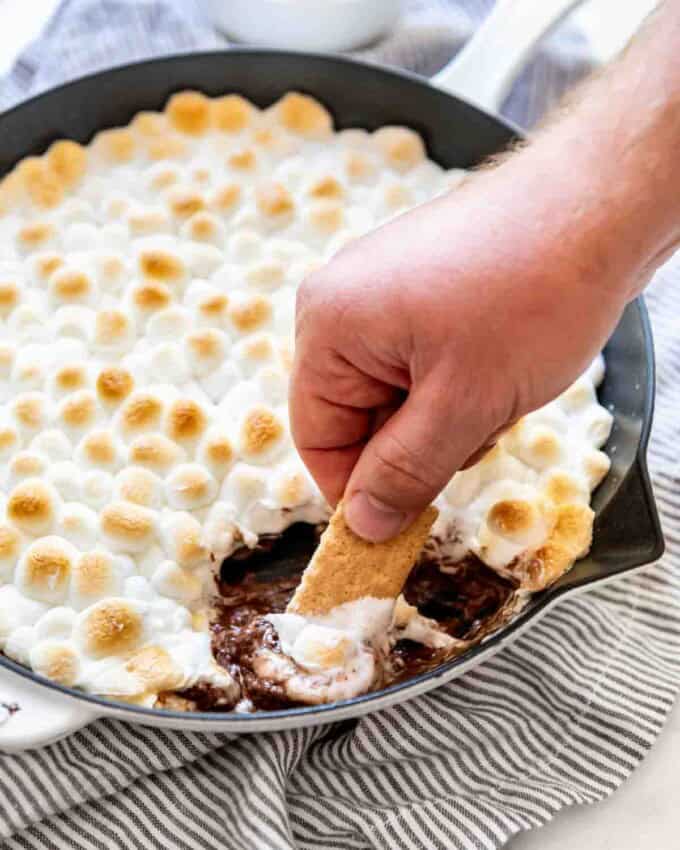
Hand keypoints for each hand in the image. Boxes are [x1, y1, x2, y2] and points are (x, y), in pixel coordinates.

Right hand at [290, 162, 632, 541]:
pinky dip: (460, 383)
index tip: (404, 518)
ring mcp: (384, 289)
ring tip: (499, 386)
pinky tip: (503, 366)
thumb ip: (405, 473)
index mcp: (329, 324)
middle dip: (419, 441)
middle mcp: (344, 302)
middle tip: (477, 428)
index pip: (318, 437)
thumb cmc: (530, 293)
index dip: (359, 487)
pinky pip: (423, 363)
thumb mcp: (464, 405)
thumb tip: (363, 525)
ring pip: (399, 395)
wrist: (599, 205)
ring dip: (448, 414)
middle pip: (360, 416)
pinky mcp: (423, 285)